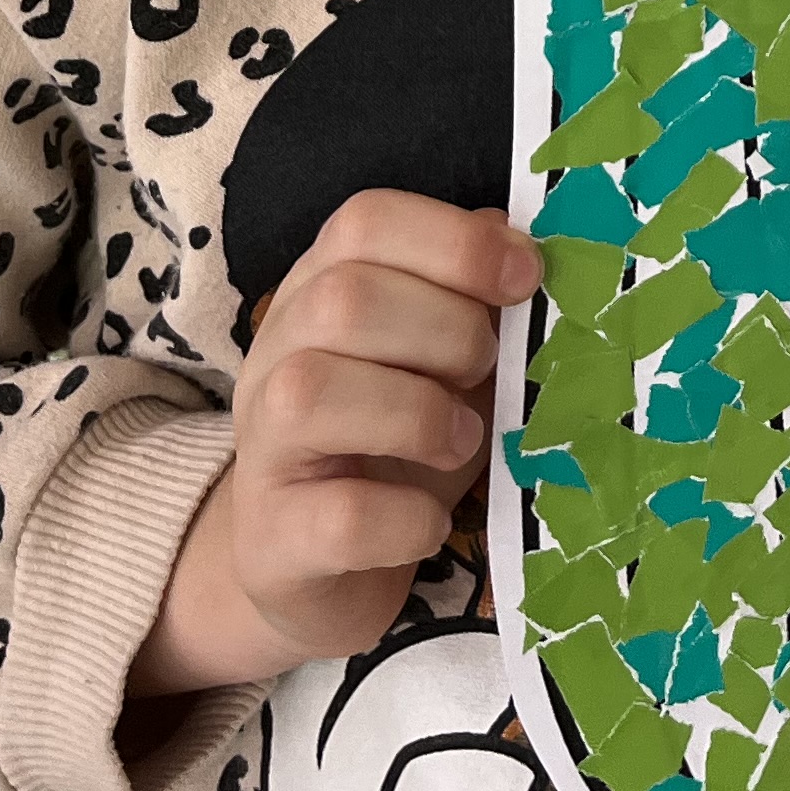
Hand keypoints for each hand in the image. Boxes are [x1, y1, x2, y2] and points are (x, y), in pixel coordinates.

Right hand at [128, 194, 536, 706]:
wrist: (324, 567)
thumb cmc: (398, 443)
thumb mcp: (445, 359)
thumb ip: (473, 299)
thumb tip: (520, 243)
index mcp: (320, 291)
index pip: (364, 223)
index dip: (455, 242)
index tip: (526, 279)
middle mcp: (276, 356)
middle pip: (343, 300)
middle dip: (446, 331)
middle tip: (486, 372)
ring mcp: (263, 449)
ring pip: (313, 393)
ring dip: (418, 414)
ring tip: (461, 439)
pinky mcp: (273, 541)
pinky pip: (339, 517)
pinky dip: (406, 519)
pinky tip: (428, 522)